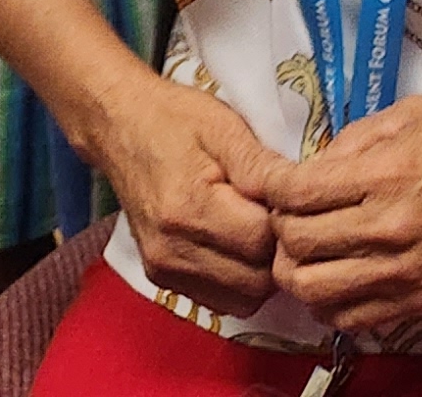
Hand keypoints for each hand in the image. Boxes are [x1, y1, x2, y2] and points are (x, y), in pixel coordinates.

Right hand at [78, 74, 296, 319]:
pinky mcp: (161, 278)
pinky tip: (242, 245)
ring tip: (262, 228)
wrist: (120, 130)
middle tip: (281, 215)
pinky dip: (240, 282)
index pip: (262, 242)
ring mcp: (164, 270)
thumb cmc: (175, 120)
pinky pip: (219, 301)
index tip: (291, 199)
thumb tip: (301, 193)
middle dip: (279, 252)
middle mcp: (172, 251)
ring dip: (262, 272)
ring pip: (241, 300)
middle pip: (256, 281)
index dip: (287, 222)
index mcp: (189, 208)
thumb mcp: (224, 127)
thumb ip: (261, 164)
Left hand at [270, 95, 421, 334]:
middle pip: (294, 244)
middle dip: (279, 227)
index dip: (271, 187)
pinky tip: (335, 276)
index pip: (293, 192)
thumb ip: (352, 141)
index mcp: (385, 172)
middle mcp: (389, 226)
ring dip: (296, 269)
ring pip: (311, 289)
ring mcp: (403, 270)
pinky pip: (348, 318)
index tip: (275, 183)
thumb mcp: (410, 114)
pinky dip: (327, 303)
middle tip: (291, 214)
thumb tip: (308, 169)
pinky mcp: (417, 298)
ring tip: (306, 250)